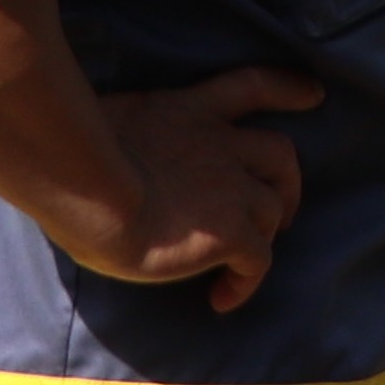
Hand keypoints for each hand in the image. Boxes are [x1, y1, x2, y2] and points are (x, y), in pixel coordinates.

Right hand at [52, 65, 323, 309]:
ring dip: (264, 233)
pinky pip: (258, 260)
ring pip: (272, 209)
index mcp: (188, 111)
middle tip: (280, 210)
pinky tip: (223, 298)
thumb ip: (125, 137)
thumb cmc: (71, 156)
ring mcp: (232, 187)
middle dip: (288, 181)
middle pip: (280, 154)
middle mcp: (219, 144)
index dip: (288, 89)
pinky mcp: (230, 230)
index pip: (252, 86)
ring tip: (242, 261)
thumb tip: (102, 158)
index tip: (313, 94)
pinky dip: (246, 281)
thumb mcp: (104, 125)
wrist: (85, 184)